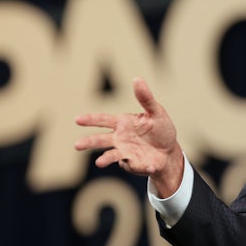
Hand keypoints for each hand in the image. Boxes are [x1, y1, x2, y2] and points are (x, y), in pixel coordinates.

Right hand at [74, 77, 183, 196]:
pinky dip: (143, 167)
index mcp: (123, 123)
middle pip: (101, 140)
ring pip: (112, 155)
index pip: (103, 120)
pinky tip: (150, 166)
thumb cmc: (160, 129)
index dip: (90, 120)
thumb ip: (145, 98)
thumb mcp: (156, 112)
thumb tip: (137, 79)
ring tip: (99, 163)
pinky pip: (135, 166)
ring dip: (105, 159)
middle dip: (89, 142)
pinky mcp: (134, 165)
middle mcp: (120, 139)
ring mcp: (125, 153)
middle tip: (76, 145)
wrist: (169, 151)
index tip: (77, 119)